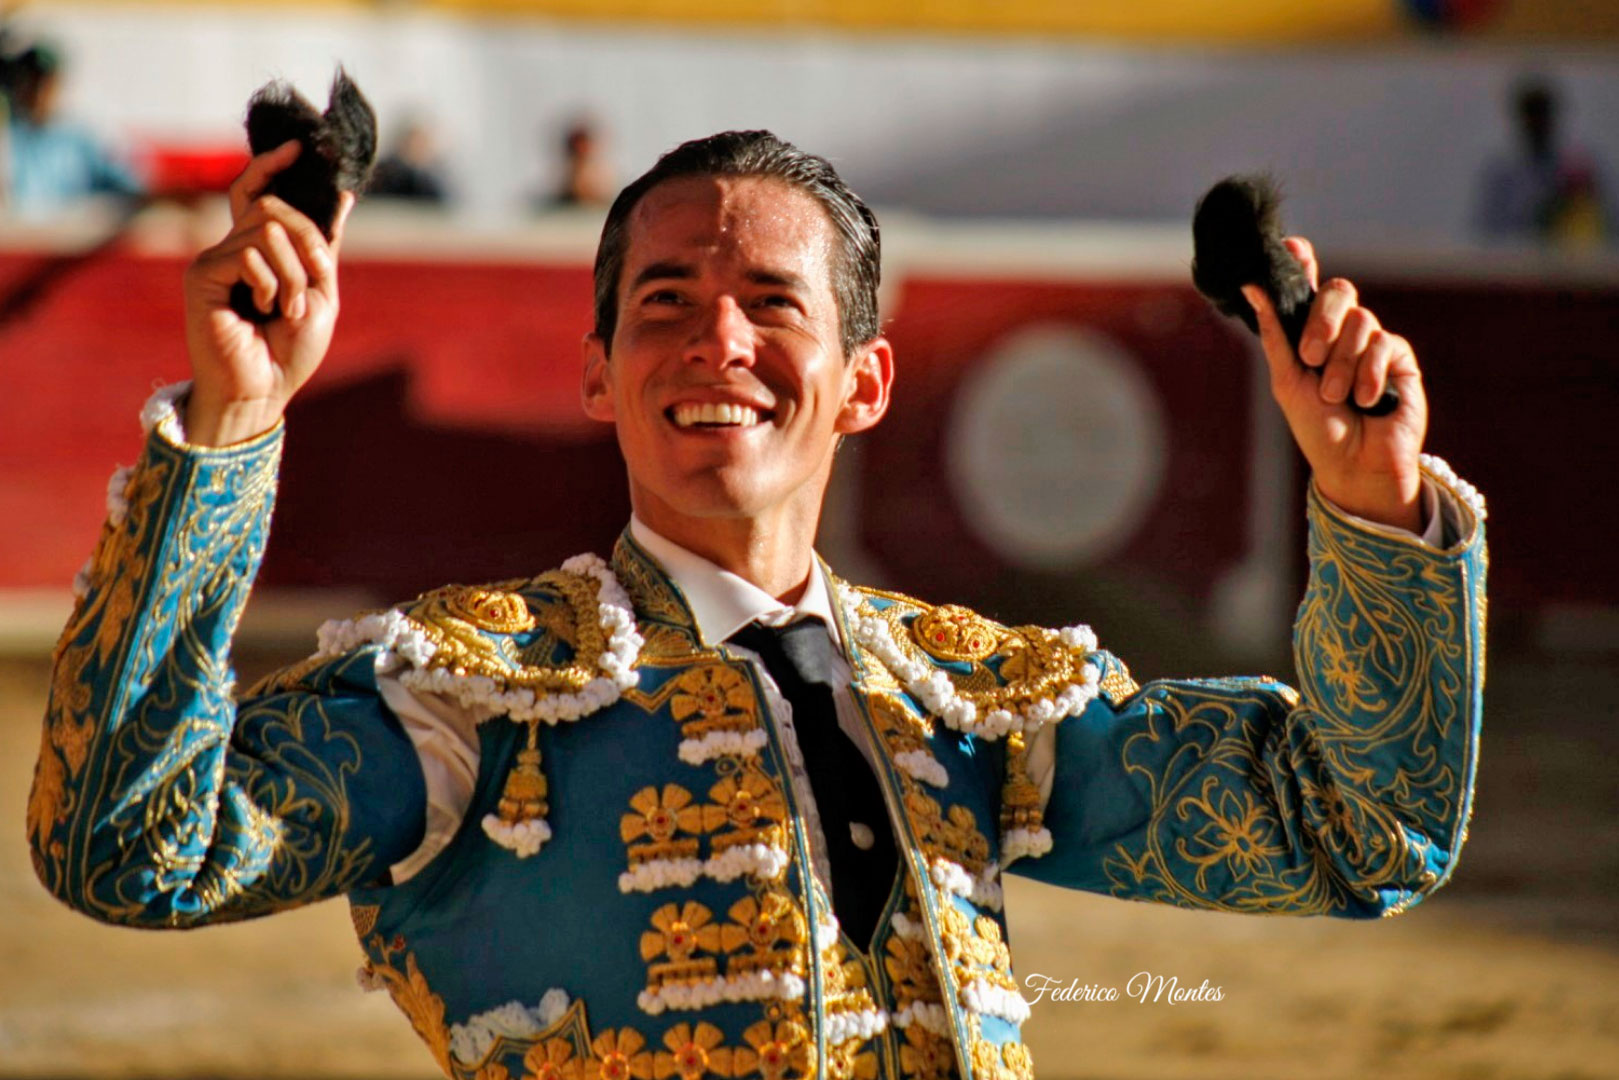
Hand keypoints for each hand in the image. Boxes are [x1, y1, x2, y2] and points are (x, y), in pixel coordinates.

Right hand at [182, 140, 353, 445]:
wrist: (264, 390)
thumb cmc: (289, 350)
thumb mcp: (322, 293)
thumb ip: (325, 247)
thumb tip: (343, 196)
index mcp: (258, 251)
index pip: (257, 193)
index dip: (273, 167)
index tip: (299, 147)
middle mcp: (232, 248)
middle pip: (272, 207)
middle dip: (307, 242)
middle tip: (314, 282)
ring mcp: (215, 259)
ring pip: (267, 229)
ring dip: (293, 273)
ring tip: (288, 309)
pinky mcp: (202, 274)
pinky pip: (249, 254)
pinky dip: (271, 284)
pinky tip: (263, 311)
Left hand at [1244, 237, 1426, 531]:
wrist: (1354, 466)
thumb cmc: (1317, 429)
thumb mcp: (1286, 381)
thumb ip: (1275, 333)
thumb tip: (1252, 287)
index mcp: (1312, 334)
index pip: (1309, 288)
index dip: (1303, 263)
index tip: (1292, 247)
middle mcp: (1343, 332)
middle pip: (1339, 292)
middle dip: (1322, 321)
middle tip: (1310, 356)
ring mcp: (1374, 343)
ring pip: (1362, 321)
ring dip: (1342, 364)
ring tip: (1337, 397)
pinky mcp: (1401, 358)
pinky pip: (1385, 344)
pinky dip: (1369, 375)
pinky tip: (1366, 401)